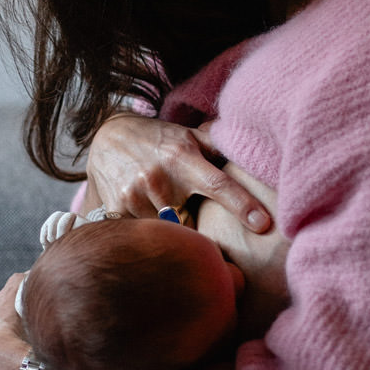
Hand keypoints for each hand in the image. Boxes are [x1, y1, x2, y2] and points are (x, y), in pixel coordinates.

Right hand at [86, 114, 271, 231]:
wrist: (106, 138)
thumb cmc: (159, 140)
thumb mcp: (188, 135)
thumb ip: (220, 145)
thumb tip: (255, 144)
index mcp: (183, 157)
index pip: (218, 183)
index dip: (242, 204)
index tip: (263, 224)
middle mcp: (158, 177)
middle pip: (192, 223)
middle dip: (197, 229)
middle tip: (190, 221)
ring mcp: (134, 195)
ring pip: (167, 233)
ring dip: (170, 231)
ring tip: (161, 211)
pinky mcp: (116, 208)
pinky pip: (143, 234)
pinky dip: (149, 232)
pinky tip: (144, 214)